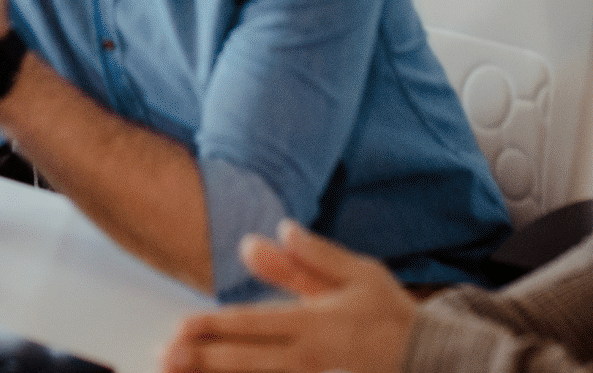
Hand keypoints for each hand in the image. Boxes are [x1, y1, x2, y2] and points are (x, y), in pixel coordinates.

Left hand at [159, 222, 418, 372]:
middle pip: (247, 361)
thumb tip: (272, 233)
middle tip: (164, 356)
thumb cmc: (388, 312)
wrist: (427, 359)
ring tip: (177, 371)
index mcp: (316, 324)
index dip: (216, 327)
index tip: (182, 327)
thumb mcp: (357, 273)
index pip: (256, 326)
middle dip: (203, 360)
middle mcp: (308, 357)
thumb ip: (311, 257)